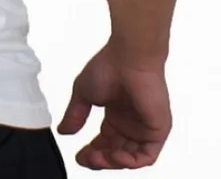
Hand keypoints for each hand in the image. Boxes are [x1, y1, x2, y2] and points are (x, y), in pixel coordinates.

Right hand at [58, 42, 171, 169]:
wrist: (128, 58)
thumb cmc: (108, 67)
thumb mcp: (83, 93)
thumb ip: (75, 115)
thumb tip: (63, 131)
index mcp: (115, 114)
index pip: (104, 142)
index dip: (92, 151)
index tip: (78, 155)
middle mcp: (130, 123)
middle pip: (116, 153)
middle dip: (100, 160)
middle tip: (86, 159)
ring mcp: (144, 128)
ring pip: (130, 158)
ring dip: (113, 162)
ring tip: (98, 157)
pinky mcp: (157, 130)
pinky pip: (146, 156)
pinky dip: (130, 161)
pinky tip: (115, 156)